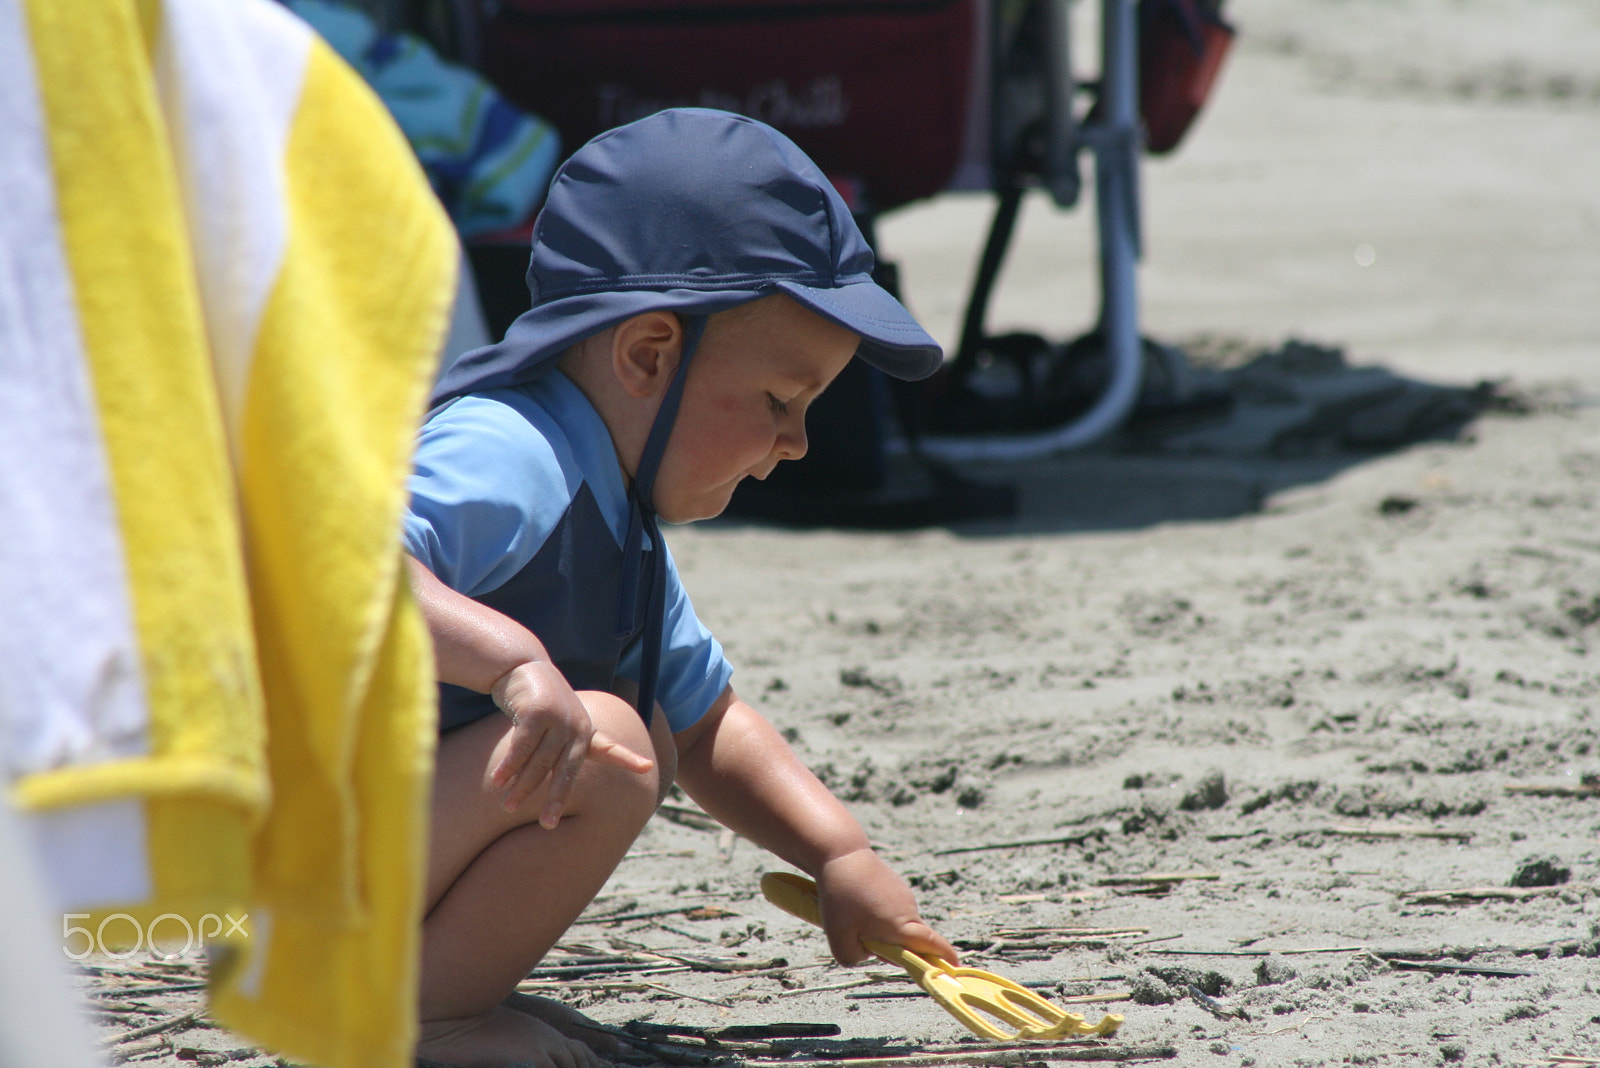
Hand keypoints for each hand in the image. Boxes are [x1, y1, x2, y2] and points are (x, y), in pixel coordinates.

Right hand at [487, 660, 653, 826]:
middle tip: (548, 824)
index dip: (628, 759)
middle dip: (556, 799)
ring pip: (539, 762)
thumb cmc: (542, 705)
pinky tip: (498, 781)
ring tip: (507, 806)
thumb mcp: (560, 726)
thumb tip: (558, 789)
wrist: (524, 666)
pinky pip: (521, 747)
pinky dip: (508, 765)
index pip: (608, 749)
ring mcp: (558, 718)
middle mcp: (577, 726)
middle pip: (566, 771)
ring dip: (521, 786)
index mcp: (586, 732)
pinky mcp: (537, 712)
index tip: (647, 767)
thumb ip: (563, 754)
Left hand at [814, 848, 958, 967]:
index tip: (954, 967)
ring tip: (853, 915)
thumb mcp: (838, 939)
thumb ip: (854, 958)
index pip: (931, 945)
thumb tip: (868, 953)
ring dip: (884, 930)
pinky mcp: (896, 886)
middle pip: (912, 940)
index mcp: (901, 926)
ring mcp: (904, 896)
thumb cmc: (840, 898)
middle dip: (895, 949)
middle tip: (866, 942)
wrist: (842, 853)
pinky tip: (857, 902)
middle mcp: (909, 911)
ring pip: (900, 924)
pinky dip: (879, 914)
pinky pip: (893, 910)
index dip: (944, 957)